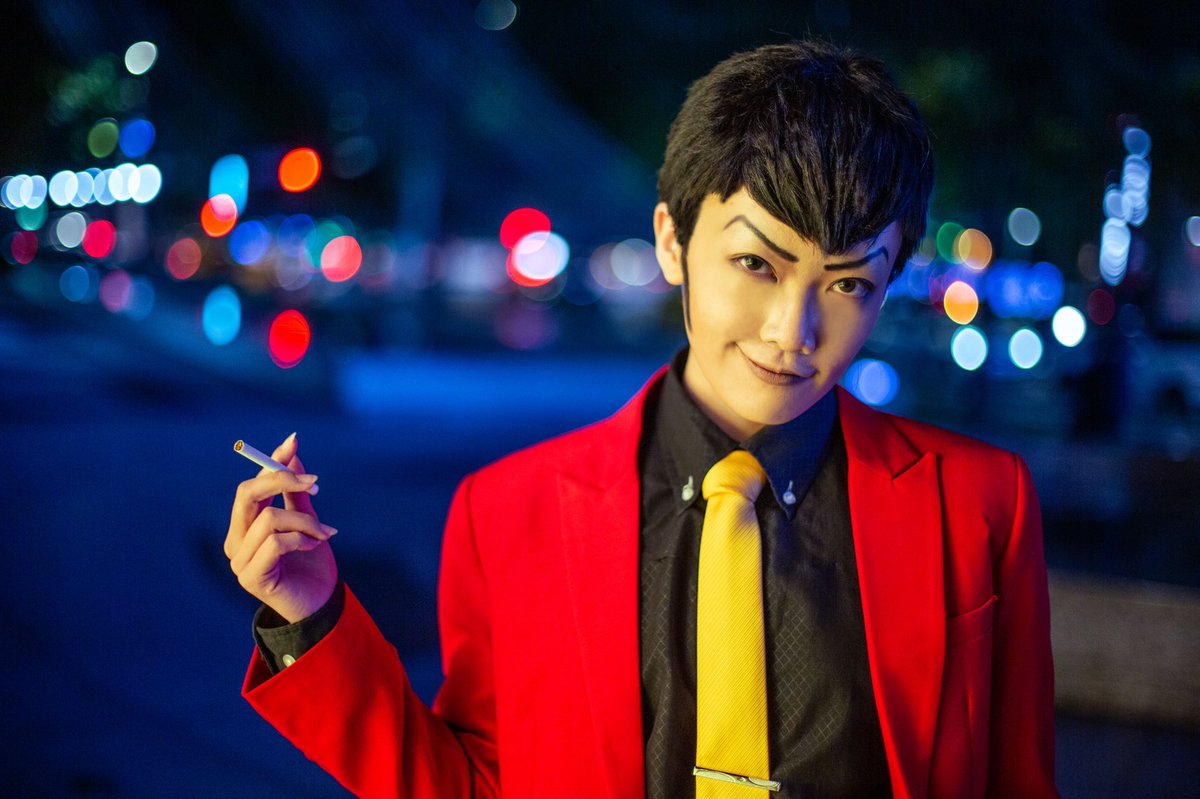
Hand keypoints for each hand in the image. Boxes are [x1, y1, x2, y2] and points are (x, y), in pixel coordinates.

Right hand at [225, 433, 338, 622]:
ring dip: (305, 521)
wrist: (323, 605)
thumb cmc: (312, 565)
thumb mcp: (308, 521)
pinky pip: (276, 543)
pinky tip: (315, 546)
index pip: (251, 486)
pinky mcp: (251, 578)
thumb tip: (292, 452)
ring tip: (326, 532)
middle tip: (315, 483)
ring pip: (269, 520)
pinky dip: (301, 539)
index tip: (293, 441)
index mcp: (244, 527)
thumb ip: (297, 492)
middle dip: (281, 481)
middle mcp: (235, 542)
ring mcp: (240, 561)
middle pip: (246, 495)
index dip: (271, 462)